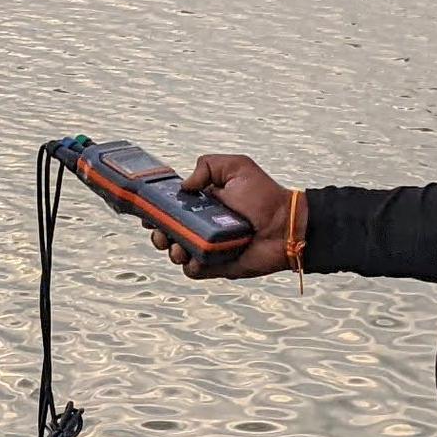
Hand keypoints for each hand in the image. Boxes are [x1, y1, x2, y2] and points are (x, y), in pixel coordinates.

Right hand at [160, 152, 296, 278]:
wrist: (287, 226)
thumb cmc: (265, 196)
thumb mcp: (237, 167)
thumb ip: (208, 166)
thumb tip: (185, 186)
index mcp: (203, 203)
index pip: (171, 206)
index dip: (156, 208)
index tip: (150, 210)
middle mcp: (202, 225)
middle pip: (167, 231)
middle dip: (158, 232)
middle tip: (162, 232)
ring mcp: (208, 247)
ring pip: (176, 253)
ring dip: (171, 250)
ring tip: (179, 247)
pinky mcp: (216, 266)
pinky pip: (194, 271)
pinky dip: (190, 266)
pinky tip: (196, 258)